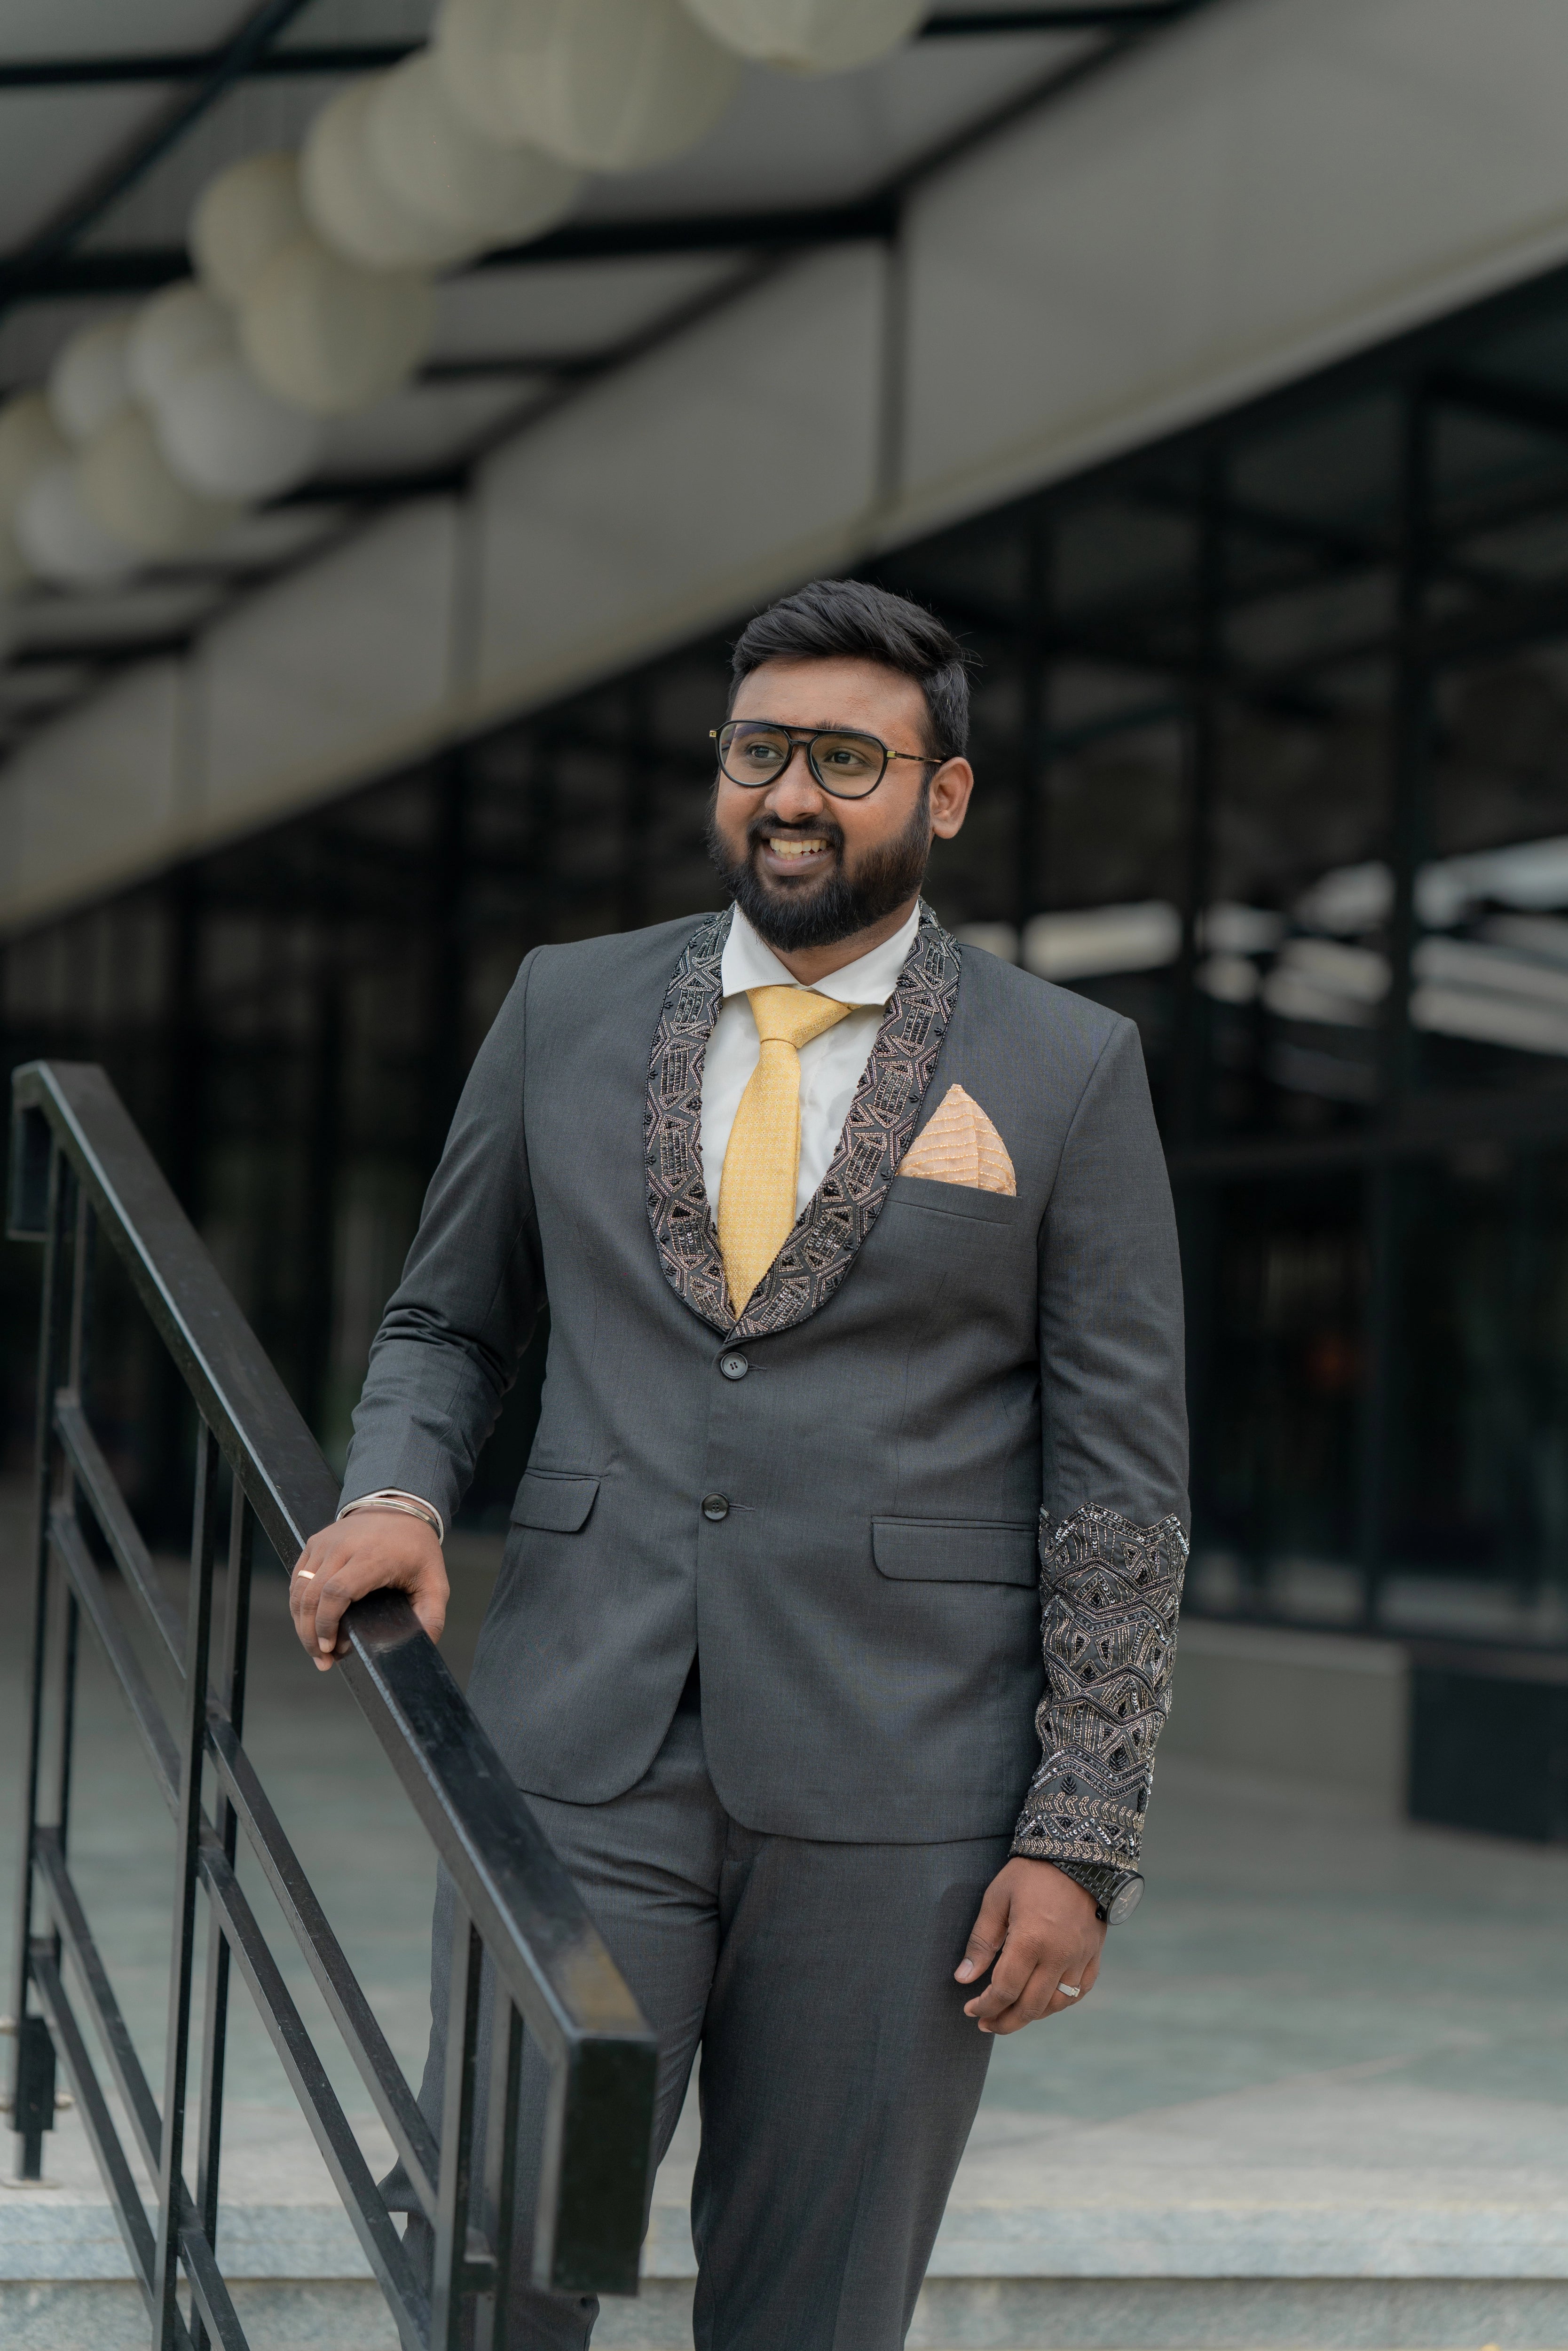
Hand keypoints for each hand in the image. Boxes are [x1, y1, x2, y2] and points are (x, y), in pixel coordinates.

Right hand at [288, 1512, 448, 1672]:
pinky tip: (310, 1625)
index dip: (327, 1624)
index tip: (332, 1649)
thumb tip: (423, 1645)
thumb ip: (432, 1615)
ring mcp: (325, 1543)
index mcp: (373, 1556)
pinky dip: (299, 1605)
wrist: (400, 1507)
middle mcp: (344, 1547)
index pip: (336, 1592)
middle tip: (323, 1660)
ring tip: (316, 1649)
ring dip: (301, 1623)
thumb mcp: (435, 1581)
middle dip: (311, 1634)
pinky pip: (298, 1579)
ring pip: (300, 1589)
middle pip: (312, 1595)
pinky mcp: (315, 1543)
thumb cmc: (416, 1548)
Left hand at [955, 1857, 1105, 2033]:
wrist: (1078, 1854)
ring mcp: (1080, 1958)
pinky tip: (1043, 2002)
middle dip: (1005, 2021)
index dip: (985, 2007)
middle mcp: (1059, 1955)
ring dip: (1031, 2016)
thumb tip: (963, 1978)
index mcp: (1030, 1941)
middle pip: (1030, 2007)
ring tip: (1011, 2015)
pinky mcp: (1094, 1954)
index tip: (970, 2010)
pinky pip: (1079, 1992)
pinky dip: (1060, 2003)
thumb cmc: (1030, 1874)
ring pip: (1056, 2004)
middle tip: (986, 2024)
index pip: (1004, 1990)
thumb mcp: (997, 1899)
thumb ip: (981, 1941)